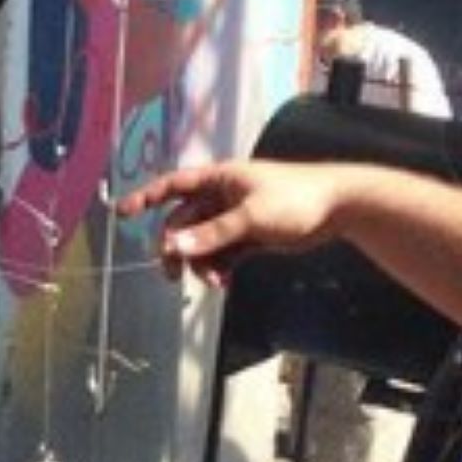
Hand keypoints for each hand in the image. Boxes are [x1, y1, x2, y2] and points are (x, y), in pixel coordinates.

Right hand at [115, 159, 339, 284]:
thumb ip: (212, 234)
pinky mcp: (249, 236)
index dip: (146, 197)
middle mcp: (221, 197)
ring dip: (201, 262)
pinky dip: (219, 267)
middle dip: (177, 247)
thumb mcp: (250, 218)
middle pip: (184, 222)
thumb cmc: (294, 199)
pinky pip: (221, 253)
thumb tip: (172, 247)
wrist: (339, 207)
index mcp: (218, 180)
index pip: (173, 186)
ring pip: (202, 242)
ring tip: (214, 282)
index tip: (123, 214)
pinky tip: (224, 281)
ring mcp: (234, 217)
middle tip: (173, 274)